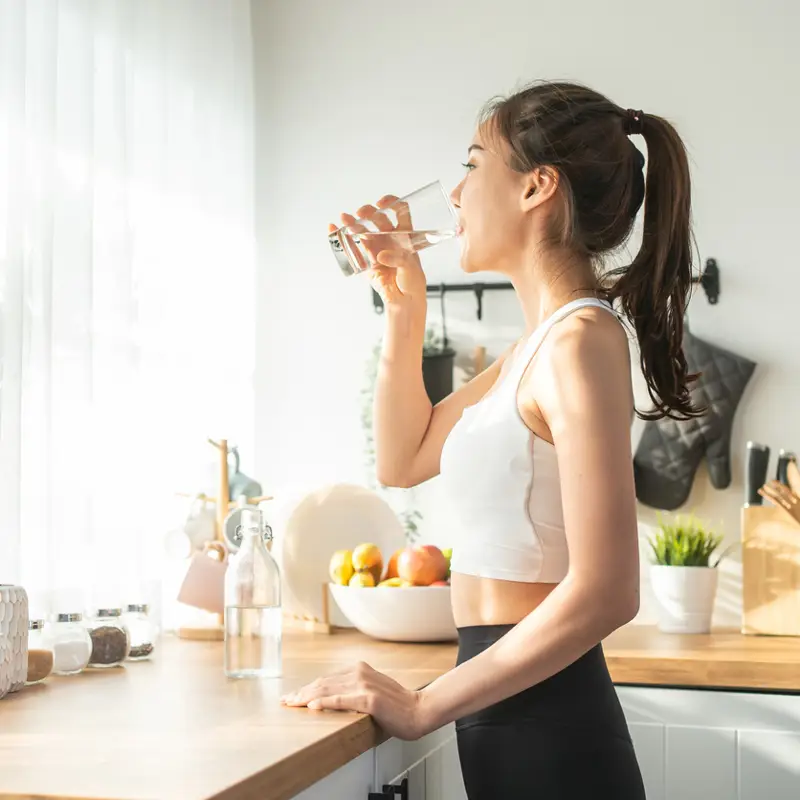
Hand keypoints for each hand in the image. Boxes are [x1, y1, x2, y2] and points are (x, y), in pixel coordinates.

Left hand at [280, 660, 429, 740]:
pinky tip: (311, 705)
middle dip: (301, 692)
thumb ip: (355, 689)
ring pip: (328, 690)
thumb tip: (334, 696)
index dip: (308, 687)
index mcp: (360, 669)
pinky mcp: (368, 699)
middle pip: (323, 683)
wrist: (419, 710)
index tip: (294, 695)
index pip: (327, 679)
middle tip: (286, 700)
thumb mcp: (372, 691)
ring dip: (306, 697)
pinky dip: (324, 702)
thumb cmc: (397, 706)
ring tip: (292, 703)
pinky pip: (341, 700)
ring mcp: (364, 684)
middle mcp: (360, 673)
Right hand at [328, 195, 426, 308]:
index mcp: (404, 235)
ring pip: (363, 230)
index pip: (400, 211)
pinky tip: (334, 229)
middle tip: (361, 214)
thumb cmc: (413, 282)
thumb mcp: (411, 267)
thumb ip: (398, 259)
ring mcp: (376, 248)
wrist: (404, 301)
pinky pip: (352, 247)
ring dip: (353, 223)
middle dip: (368, 213)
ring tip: (345, 219)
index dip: (391, 203)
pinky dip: (341, 237)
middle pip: (378, 218)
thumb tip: (381, 255)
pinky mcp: (364, 260)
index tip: (382, 203)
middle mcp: (389, 238)